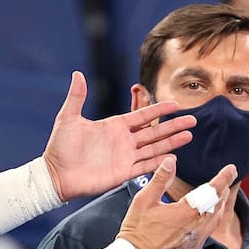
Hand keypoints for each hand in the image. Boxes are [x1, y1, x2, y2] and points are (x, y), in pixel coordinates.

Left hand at [42, 71, 195, 200]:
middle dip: (173, 125)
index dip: (159, 110)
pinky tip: (174, 156)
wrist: (56, 174)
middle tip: (192, 119)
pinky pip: (146, 166)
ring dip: (172, 142)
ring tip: (189, 135)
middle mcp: (123, 141)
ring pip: (154, 148)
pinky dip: (160, 161)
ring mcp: (125, 157)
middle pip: (154, 131)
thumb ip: (77, 97)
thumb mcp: (68, 118)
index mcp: (114, 126)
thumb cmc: (60, 147)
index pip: (142, 116)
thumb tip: (78, 74)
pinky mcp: (123, 173)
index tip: (176, 104)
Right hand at [117, 157, 237, 248]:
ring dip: (218, 207)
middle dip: (221, 191)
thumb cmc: (137, 231)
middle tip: (224, 181)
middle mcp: (196, 229)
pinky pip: (207, 234)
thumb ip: (160, 179)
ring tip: (217, 197)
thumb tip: (170, 161)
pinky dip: (209, 222)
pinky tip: (204, 219)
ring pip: (214, 221)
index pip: (212, 191)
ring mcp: (195, 242)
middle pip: (217, 206)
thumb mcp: (144, 200)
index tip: (231, 169)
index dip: (223, 178)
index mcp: (186, 213)